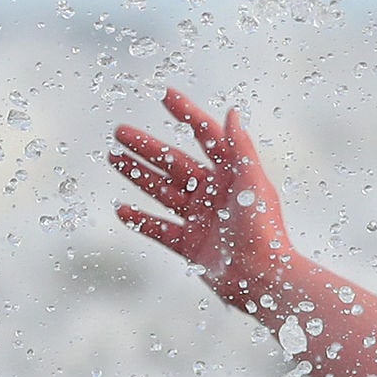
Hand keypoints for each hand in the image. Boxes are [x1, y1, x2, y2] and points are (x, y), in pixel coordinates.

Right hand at [111, 88, 310, 320]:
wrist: (263, 281)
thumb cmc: (263, 230)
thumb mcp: (252, 184)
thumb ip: (240, 148)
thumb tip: (231, 112)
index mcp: (233, 176)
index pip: (207, 137)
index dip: (187, 114)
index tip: (165, 94)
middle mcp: (215, 195)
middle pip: (175, 163)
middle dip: (148, 147)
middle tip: (119, 131)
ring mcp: (201, 220)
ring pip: (163, 192)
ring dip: (138, 175)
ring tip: (113, 158)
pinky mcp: (191, 246)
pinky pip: (158, 228)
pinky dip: (139, 219)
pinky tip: (120, 208)